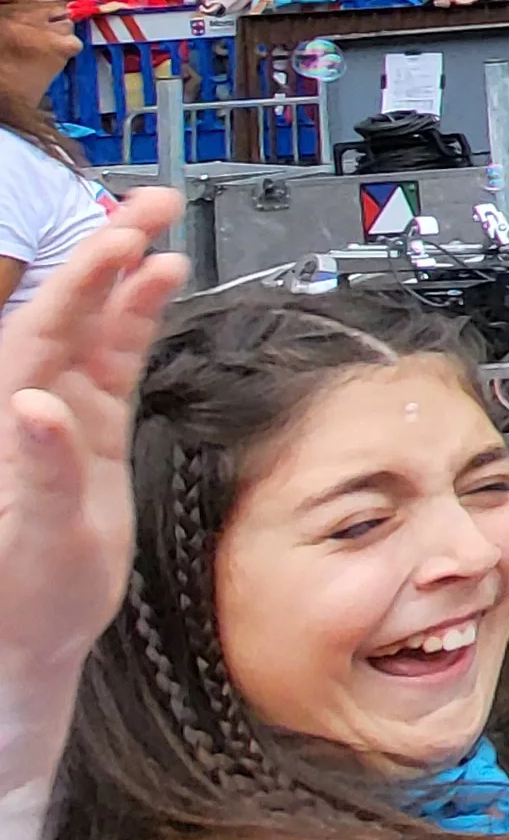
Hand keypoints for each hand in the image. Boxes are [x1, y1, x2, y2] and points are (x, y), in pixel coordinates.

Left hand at [0, 189, 186, 686]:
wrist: (29, 636)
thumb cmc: (23, 597)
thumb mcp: (38, 541)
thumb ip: (43, 471)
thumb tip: (37, 407)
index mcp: (10, 423)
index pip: (44, 331)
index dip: (81, 282)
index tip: (119, 239)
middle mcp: (30, 406)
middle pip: (67, 310)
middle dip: (107, 253)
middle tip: (151, 203)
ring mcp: (60, 414)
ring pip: (92, 325)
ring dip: (125, 275)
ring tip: (162, 228)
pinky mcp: (87, 429)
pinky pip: (111, 357)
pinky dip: (135, 317)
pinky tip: (157, 285)